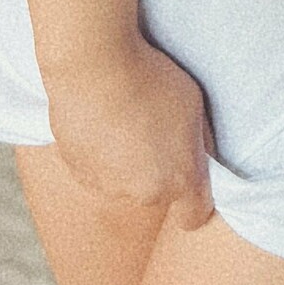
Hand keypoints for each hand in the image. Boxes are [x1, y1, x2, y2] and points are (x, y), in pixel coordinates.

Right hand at [42, 35, 220, 230]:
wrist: (95, 68)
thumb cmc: (151, 79)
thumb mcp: (195, 103)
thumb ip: (202, 140)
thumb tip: (205, 155)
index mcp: (178, 179)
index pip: (194, 216)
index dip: (195, 201)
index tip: (192, 180)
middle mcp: (142, 194)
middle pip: (156, 193)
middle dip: (157, 170)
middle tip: (153, 128)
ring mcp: (107, 187)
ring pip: (123, 182)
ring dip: (125, 162)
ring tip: (124, 119)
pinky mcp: (78, 173)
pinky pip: (95, 169)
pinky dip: (99, 152)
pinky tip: (100, 119)